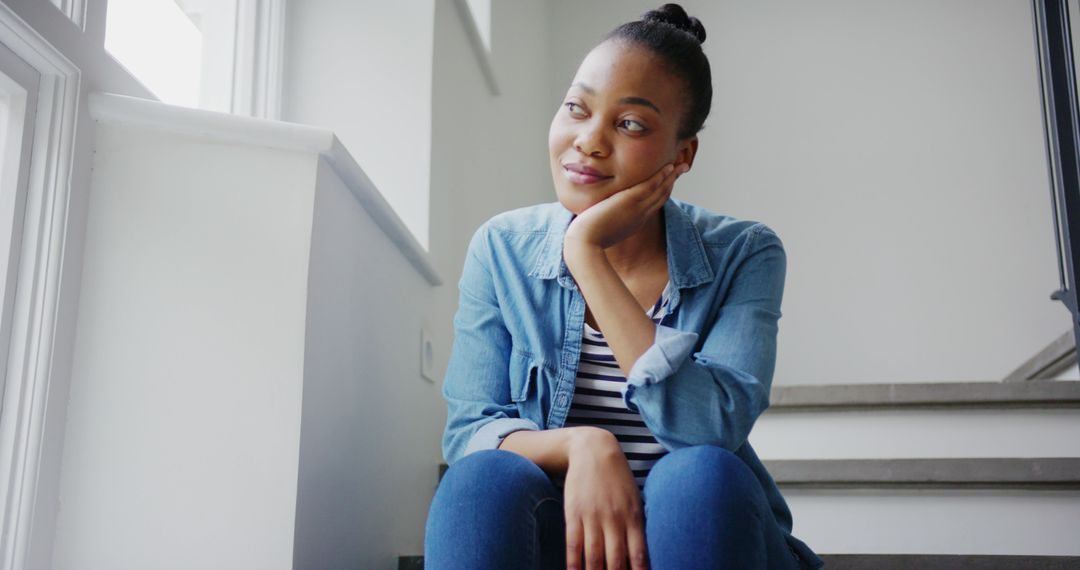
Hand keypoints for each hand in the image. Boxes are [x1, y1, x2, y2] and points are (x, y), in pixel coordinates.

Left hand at [564, 162, 688, 250]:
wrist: (585, 243)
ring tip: (682, 165)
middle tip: (681, 170)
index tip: (667, 183)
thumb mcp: (601, 231)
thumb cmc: (587, 240)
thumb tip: (598, 219)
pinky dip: (662, 176)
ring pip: (660, 190)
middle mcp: (640, 216)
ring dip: (672, 176)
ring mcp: (637, 208)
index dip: (661, 193)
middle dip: (672, 183)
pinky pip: (651, 186)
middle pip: (661, 197)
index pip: (652, 205)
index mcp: (634, 223)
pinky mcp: (631, 201)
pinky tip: (668, 167)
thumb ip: (604, 224)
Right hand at [564, 427, 649, 569]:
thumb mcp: (634, 499)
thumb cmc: (617, 478)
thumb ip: (637, 525)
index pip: (639, 555)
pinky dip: (574, 564)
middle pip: (616, 561)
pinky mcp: (574, 514)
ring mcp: (593, 517)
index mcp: (633, 517)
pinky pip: (574, 545)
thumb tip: (641, 554)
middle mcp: (614, 520)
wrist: (594, 449)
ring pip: (594, 556)